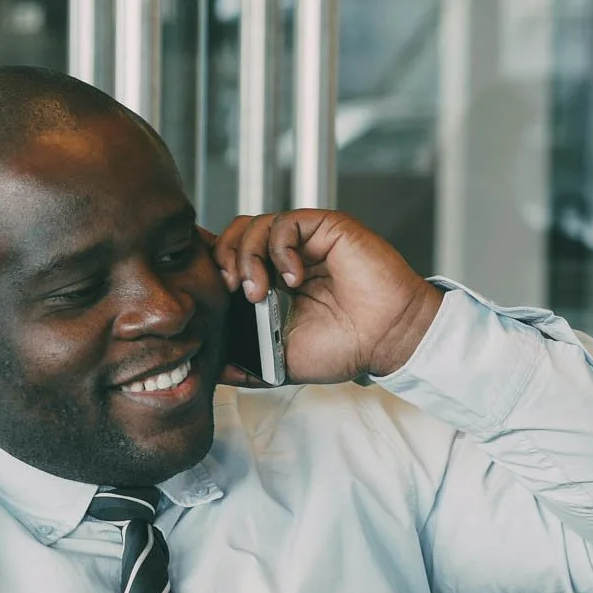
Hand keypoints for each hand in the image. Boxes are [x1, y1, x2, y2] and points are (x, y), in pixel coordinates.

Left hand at [209, 210, 444, 383]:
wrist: (387, 340)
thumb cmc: (346, 348)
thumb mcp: (281, 361)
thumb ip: (248, 362)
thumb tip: (214, 369)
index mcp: (276, 281)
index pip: (232, 257)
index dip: (213, 264)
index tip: (205, 289)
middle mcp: (289, 256)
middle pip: (236, 235)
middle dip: (224, 259)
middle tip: (230, 291)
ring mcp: (307, 241)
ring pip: (255, 225)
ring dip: (247, 256)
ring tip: (258, 291)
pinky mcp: (326, 227)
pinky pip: (285, 223)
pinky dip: (279, 250)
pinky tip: (293, 278)